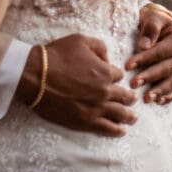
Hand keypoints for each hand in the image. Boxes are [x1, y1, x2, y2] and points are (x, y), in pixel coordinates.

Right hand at [16, 33, 136, 137]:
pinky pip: (106, 128)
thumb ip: (99, 46)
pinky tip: (121, 131)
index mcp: (105, 72)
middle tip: (134, 100)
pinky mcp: (85, 122)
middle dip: (129, 97)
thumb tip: (107, 58)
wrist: (37, 76)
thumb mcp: (80, 40)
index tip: (114, 77)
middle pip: (123, 96)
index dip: (116, 75)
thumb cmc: (57, 55)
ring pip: (119, 114)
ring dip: (128, 116)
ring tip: (133, 118)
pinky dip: (116, 130)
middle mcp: (104, 92)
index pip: (119, 76)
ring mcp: (96, 108)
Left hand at [126, 4, 171, 104]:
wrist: (161, 27)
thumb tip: (144, 46)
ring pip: (170, 83)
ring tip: (146, 98)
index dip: (144, 59)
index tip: (128, 65)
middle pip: (165, 70)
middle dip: (149, 77)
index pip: (159, 52)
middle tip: (133, 84)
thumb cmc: (154, 21)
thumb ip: (150, 29)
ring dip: (158, 91)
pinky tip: (157, 102)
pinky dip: (166, 98)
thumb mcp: (153, 18)